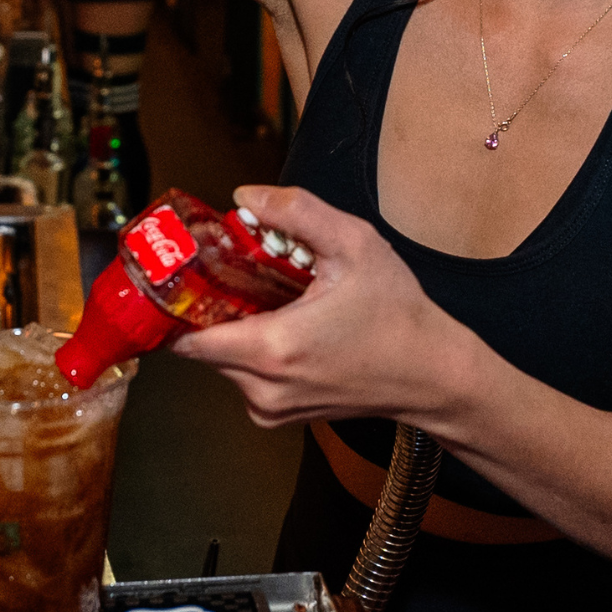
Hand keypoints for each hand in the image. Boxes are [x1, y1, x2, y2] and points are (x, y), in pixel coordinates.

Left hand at [173, 185, 471, 430]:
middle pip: (201, 344)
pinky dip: (254, 349)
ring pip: (222, 360)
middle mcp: (263, 388)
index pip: (184, 337)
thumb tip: (247, 196)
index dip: (178, 302)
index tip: (187, 273)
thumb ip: (296, 211)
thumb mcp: (355, 244)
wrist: (433, 375)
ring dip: (235, 327)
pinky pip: (244, 376)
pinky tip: (288, 325)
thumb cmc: (399, 317)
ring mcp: (269, 409)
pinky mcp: (279, 415)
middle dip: (215, 305)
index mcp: (273, 348)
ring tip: (273, 298)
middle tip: (241, 273)